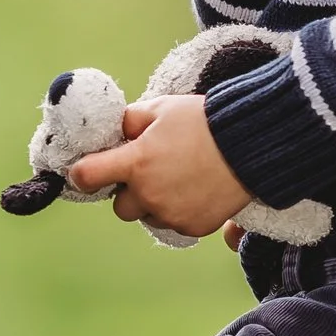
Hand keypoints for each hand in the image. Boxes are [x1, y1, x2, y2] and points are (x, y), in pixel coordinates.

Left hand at [67, 91, 251, 236]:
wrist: (252, 144)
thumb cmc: (205, 121)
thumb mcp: (162, 108)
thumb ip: (131, 121)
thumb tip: (116, 134)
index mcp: (136, 162)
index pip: (87, 176)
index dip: (82, 173)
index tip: (87, 171)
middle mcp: (149, 194)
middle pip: (120, 206)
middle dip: (131, 191)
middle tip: (153, 172)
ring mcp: (171, 214)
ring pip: (149, 216)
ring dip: (156, 203)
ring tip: (182, 179)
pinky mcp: (193, 227)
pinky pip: (176, 224)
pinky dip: (182, 211)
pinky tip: (198, 190)